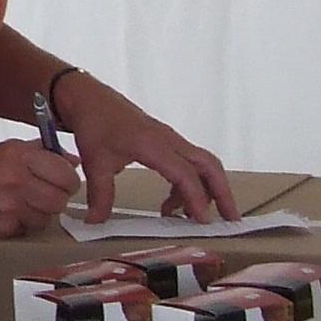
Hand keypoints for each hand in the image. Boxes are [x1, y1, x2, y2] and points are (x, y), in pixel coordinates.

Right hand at [0, 140, 82, 238]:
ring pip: (48, 216)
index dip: (67, 179)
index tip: (61, 181)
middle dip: (56, 199)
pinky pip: (31, 228)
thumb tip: (73, 161)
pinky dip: (26, 225)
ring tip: (24, 205)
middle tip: (44, 196)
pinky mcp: (5, 226)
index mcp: (18, 154)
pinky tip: (11, 215)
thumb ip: (40, 152)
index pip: (65, 172)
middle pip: (60, 197)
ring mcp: (11, 205)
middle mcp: (16, 177)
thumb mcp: (4, 150)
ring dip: (41, 214)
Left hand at [55, 78, 236, 224]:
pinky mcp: (167, 142)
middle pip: (208, 165)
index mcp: (153, 145)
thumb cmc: (95, 125)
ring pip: (202, 163)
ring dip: (207, 190)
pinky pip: (189, 164)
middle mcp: (169, 140)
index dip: (196, 198)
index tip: (202, 220)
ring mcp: (170, 140)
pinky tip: (171, 205)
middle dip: (222, 192)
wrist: (90, 98)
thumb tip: (96, 223)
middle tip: (230, 219)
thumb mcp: (94, 162)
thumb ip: (100, 195)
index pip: (184, 173)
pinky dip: (188, 185)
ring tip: (195, 218)